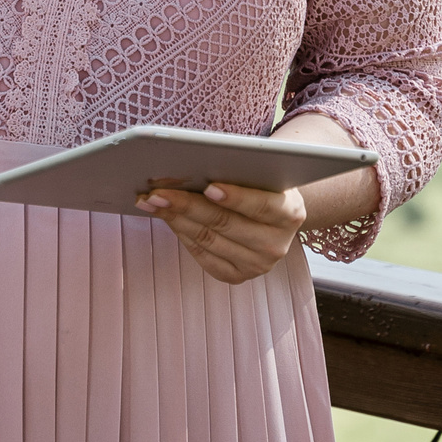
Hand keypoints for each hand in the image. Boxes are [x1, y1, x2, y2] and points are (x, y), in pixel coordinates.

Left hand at [134, 179, 306, 283]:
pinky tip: (165, 218)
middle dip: (187, 206)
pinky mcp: (237, 276)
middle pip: (225, 224)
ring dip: (175, 219)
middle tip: (158, 192)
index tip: (209, 187)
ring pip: (208, 240)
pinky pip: (203, 255)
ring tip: (151, 202)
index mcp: (291, 213)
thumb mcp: (261, 174)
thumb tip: (194, 165)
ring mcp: (257, 265)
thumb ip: (240, 171)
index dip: (235, 197)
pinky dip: (181, 234)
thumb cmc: (261, 184)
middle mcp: (277, 245)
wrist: (274, 215)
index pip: (261, 206)